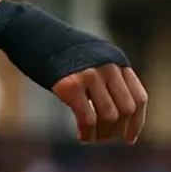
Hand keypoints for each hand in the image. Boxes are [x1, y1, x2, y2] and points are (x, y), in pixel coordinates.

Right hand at [0, 0, 145, 144]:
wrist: (31, 32)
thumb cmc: (59, 50)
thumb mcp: (91, 57)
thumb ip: (106, 78)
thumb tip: (116, 112)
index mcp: (116, 60)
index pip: (139, 97)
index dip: (137, 122)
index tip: (129, 139)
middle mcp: (107, 66)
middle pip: (126, 109)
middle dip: (118, 129)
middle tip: (104, 137)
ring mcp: (89, 75)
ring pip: (109, 116)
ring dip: (101, 134)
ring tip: (90, 136)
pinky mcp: (70, 85)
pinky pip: (87, 119)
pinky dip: (87, 133)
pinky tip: (81, 136)